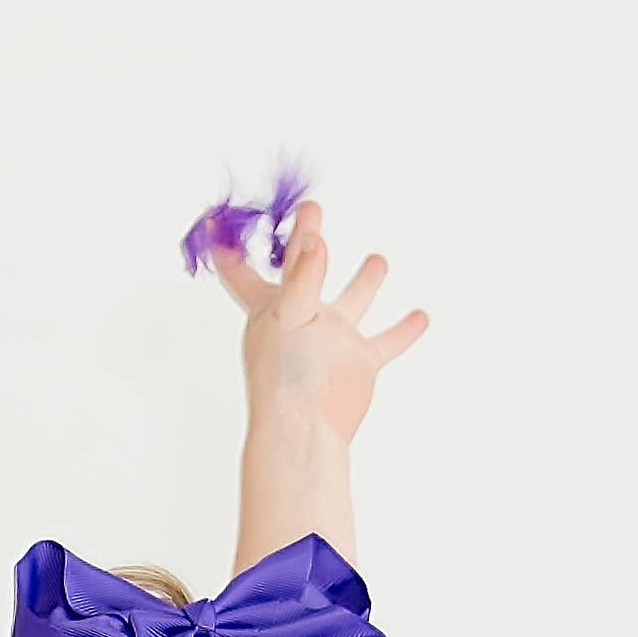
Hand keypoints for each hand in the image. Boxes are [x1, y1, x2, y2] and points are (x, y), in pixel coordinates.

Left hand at [201, 197, 427, 449]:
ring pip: (353, 300)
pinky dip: (405, 329)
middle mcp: (301, 316)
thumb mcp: (289, 314)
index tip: (216, 219)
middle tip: (312, 207)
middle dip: (307, 238)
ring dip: (367, 281)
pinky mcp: (359, 361)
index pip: (242, 268)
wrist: (307, 429)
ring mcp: (332, 338)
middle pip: (305, 268)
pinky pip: (386, 340)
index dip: (230, 244)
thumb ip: (303, 275)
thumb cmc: (285, 375)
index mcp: (270, 304)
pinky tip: (421, 316)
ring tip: (379, 260)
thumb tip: (314, 239)